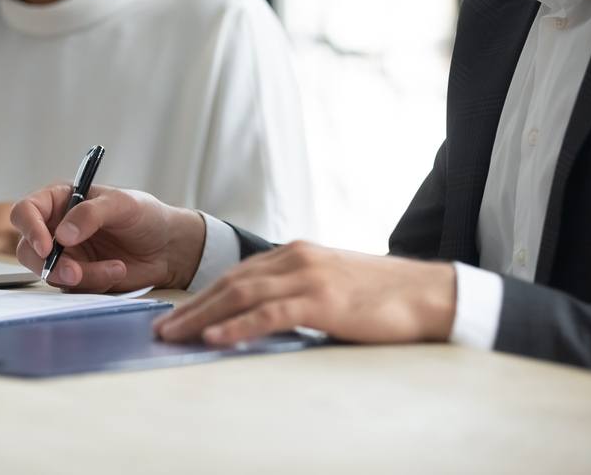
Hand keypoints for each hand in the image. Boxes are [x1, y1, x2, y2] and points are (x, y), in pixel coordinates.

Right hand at [11, 184, 205, 292]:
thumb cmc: (145, 215)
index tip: (47, 246)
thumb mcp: (122, 204)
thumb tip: (62, 235)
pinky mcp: (78, 277)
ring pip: (51, 274)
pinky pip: (72, 288)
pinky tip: (117, 271)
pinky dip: (95, 283)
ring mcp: (66, 255)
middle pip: (28, 250)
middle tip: (76, 273)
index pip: (26, 211)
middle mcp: (56, 228)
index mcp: (60, 200)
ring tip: (116, 268)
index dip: (30, 229)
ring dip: (82, 276)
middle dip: (50, 265)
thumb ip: (91, 214)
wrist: (168, 247)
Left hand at [153, 241, 455, 345]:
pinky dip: (238, 326)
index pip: (237, 273)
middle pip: (230, 282)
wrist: (428, 293)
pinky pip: (269, 314)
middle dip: (192, 306)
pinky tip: (215, 338)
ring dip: (202, 317)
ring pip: (241, 295)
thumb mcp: (331, 282)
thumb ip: (297, 290)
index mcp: (296, 252)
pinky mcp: (321, 300)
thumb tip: (264, 313)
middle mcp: (296, 257)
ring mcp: (308, 276)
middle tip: (162, 328)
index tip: (178, 314)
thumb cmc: (382, 294)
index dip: (203, 295)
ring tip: (174, 335)